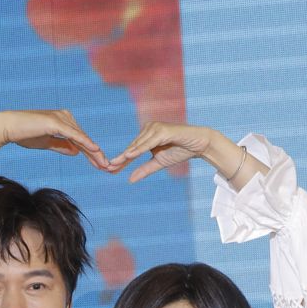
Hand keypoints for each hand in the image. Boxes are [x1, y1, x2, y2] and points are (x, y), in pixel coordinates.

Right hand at [0, 109, 111, 170]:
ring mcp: (61, 118)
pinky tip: (95, 150)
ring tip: (104, 164)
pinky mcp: (55, 122)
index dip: (91, 153)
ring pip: (81, 138)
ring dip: (94, 152)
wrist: (9, 127)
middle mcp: (65, 117)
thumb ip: (61, 146)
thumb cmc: (25, 134)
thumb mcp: (46, 142)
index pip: (81, 140)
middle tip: (108, 168)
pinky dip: (85, 142)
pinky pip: (74, 134)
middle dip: (96, 155)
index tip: (100, 165)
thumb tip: (76, 152)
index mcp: (63, 121)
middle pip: (84, 139)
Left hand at [109, 121, 256, 185]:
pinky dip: (139, 149)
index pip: (131, 150)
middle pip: (132, 147)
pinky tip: (130, 155)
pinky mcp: (162, 130)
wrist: (198, 144)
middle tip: (107, 168)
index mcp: (146, 136)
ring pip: (138, 144)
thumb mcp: (159, 163)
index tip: (109, 170)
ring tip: (115, 164)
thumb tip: (129, 179)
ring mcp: (155, 128)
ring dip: (127, 154)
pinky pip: (148, 142)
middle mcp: (149, 129)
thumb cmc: (180, 151)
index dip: (121, 161)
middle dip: (120, 159)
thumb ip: (145, 170)